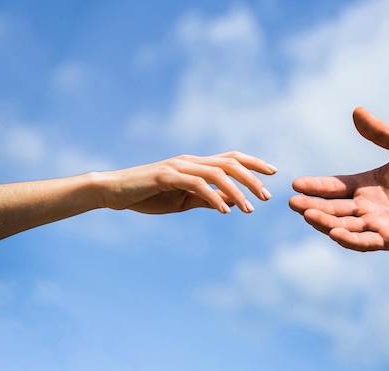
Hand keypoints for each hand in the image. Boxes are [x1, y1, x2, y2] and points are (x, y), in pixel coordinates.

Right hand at [101, 151, 276, 213]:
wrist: (115, 192)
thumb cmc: (149, 195)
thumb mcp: (183, 200)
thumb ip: (206, 198)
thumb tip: (231, 202)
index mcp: (197, 164)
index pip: (231, 158)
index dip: (254, 162)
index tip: (273, 172)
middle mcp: (191, 161)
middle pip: (230, 162)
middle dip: (252, 178)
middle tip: (266, 197)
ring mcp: (179, 166)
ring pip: (217, 173)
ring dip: (236, 191)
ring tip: (249, 209)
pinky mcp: (166, 175)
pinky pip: (196, 185)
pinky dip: (213, 197)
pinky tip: (224, 210)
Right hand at [289, 107, 388, 251]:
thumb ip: (380, 132)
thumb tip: (356, 110)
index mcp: (366, 186)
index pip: (335, 186)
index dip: (316, 186)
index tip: (295, 183)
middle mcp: (367, 207)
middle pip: (333, 208)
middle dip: (312, 206)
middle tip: (292, 203)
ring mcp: (376, 224)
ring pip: (344, 225)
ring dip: (324, 221)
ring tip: (307, 214)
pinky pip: (365, 241)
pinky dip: (349, 239)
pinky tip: (334, 233)